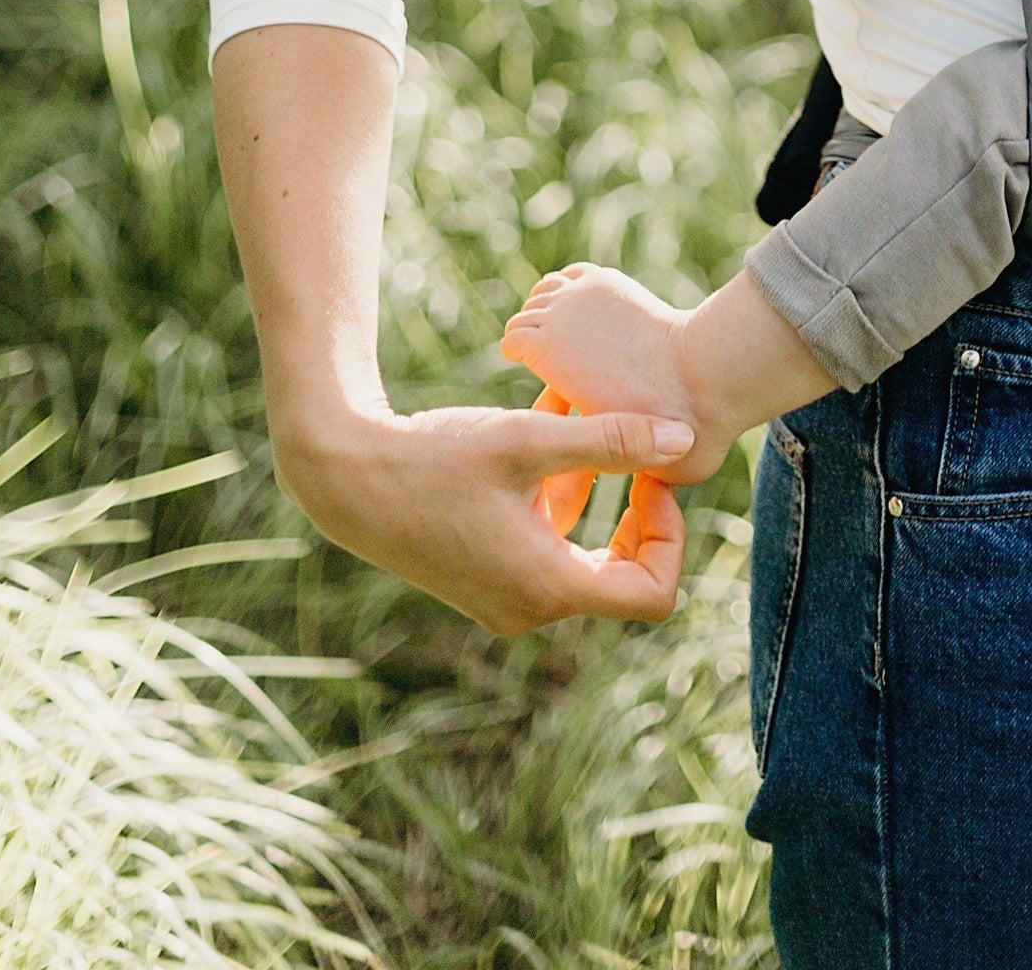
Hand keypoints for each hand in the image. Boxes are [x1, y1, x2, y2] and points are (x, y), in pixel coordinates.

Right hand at [277, 395, 692, 635]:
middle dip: (637, 512)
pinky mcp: (484, 575)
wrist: (346, 479)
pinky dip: (557, 492)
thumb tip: (684, 440)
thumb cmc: (436, 460)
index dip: (668, 535)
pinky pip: (546, 543)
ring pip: (582, 552)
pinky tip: (547, 426)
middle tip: (636, 452)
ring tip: (586, 423)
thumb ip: (612, 441)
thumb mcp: (530, 442)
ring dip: (594, 490)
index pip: (650, 593)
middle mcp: (529, 608)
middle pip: (620, 576)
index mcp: (548, 589)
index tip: (653, 476)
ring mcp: (504, 596)